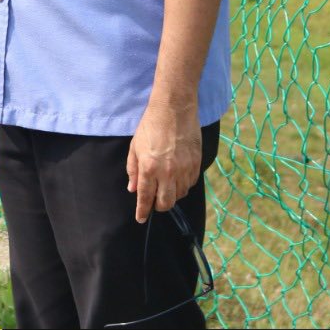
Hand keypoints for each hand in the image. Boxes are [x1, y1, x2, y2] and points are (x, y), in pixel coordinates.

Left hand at [127, 101, 201, 222]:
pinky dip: (183, 186)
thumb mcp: (135, 147)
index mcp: (149, 168)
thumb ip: (133, 170)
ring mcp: (184, 169)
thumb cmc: (150, 126)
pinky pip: (190, 184)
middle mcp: (167, 172)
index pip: (145, 197)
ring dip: (171, 195)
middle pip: (166, 203)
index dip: (143, 211)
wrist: (174, 110)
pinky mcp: (196, 164)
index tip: (141, 219)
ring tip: (165, 187)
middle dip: (158, 207)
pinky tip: (177, 179)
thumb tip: (133, 189)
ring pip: (179, 195)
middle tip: (154, 203)